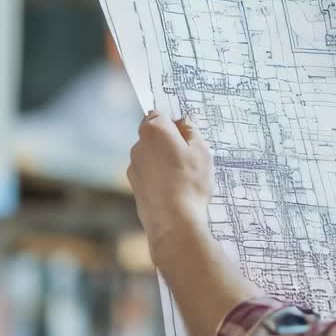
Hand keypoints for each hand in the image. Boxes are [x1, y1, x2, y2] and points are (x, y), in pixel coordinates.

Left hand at [127, 112, 214, 252]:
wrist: (174, 221)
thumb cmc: (190, 183)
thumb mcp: (201, 151)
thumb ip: (192, 132)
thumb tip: (185, 123)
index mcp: (154, 131)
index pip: (159, 113)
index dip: (174, 121)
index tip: (187, 132)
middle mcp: (138, 145)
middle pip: (153, 134)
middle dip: (169, 140)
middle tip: (191, 155)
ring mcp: (134, 166)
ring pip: (151, 155)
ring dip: (164, 160)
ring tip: (185, 176)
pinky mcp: (134, 185)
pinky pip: (149, 173)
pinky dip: (159, 176)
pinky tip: (175, 189)